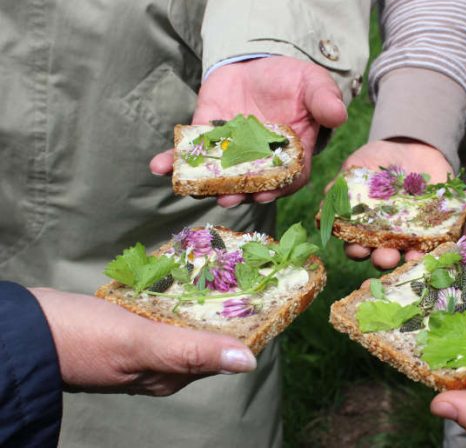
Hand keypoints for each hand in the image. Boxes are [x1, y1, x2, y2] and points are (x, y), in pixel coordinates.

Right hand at [31, 288, 256, 395]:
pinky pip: (162, 311)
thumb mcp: (141, 342)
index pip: (223, 351)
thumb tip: (248, 362)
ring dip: (202, 298)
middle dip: (227, 307)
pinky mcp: (125, 328)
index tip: (266, 294)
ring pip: (185, 321)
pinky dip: (175, 294)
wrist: (22, 331)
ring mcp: (142, 346)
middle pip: (206, 335)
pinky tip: (180, 274)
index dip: (247, 325)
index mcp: (171, 374)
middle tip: (246, 270)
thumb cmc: (80, 338)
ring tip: (221, 265)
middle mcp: (160, 365)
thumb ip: (192, 351)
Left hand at [150, 56, 346, 205]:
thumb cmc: (294, 80)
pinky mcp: (206, 135)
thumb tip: (338, 114)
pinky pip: (189, 152)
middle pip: (249, 184)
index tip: (264, 194)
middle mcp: (259, 161)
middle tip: (227, 198)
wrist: (260, 64)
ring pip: (218, 175)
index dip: (276, 189)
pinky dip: (172, 160)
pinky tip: (158, 166)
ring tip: (193, 189)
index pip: (286, 179)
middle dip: (237, 193)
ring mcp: (231, 152)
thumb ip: (324, 100)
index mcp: (290, 156)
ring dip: (204, 185)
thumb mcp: (314, 85)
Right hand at [341, 138, 452, 268]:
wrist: (413, 147)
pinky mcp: (442, 227)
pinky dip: (448, 244)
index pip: (357, 247)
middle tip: (387, 257)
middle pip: (385, 257)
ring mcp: (416, 235)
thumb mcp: (358, 165)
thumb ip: (343, 182)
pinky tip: (448, 244)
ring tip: (416, 257)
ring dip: (415, 259)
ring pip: (414, 254)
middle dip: (385, 259)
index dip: (356, 250)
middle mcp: (389, 238)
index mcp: (365, 229)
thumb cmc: (378, 160)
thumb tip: (328, 195)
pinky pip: (446, 240)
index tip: (358, 248)